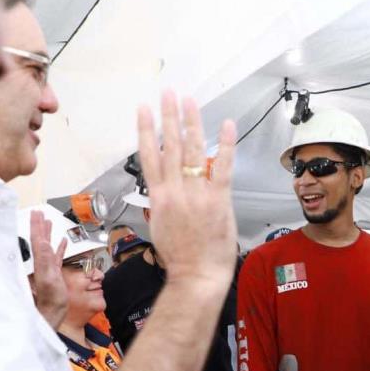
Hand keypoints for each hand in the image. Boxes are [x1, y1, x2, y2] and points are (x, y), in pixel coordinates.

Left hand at [29, 210, 67, 328]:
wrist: (53, 312)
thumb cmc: (50, 298)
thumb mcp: (49, 277)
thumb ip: (46, 259)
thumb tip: (43, 242)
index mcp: (40, 261)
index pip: (37, 239)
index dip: (36, 225)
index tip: (36, 213)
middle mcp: (42, 262)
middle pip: (39, 239)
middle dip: (39, 225)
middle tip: (39, 213)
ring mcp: (48, 266)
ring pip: (47, 245)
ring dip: (47, 233)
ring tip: (48, 222)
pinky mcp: (55, 272)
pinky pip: (57, 256)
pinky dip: (59, 247)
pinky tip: (62, 242)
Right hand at [137, 90, 236, 284]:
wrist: (195, 276)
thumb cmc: (180, 257)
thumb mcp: (160, 227)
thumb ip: (163, 203)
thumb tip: (164, 189)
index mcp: (158, 197)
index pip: (149, 156)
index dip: (145, 130)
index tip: (143, 109)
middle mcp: (175, 191)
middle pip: (170, 145)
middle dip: (169, 116)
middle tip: (168, 93)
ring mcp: (197, 194)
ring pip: (192, 150)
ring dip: (191, 122)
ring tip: (188, 101)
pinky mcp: (218, 199)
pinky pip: (223, 167)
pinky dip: (225, 144)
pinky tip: (226, 124)